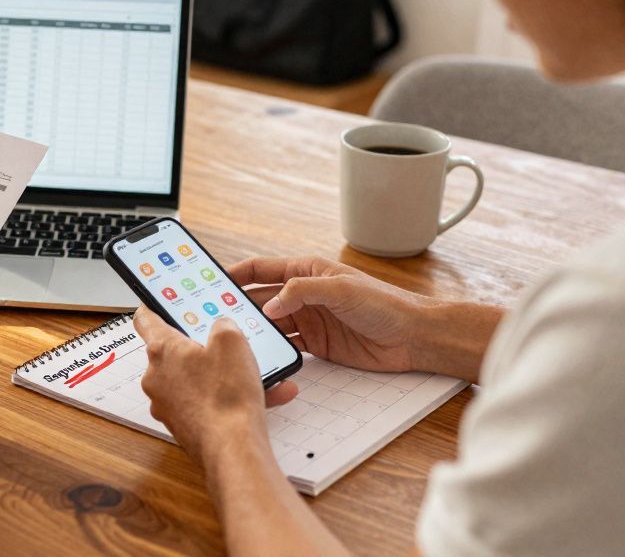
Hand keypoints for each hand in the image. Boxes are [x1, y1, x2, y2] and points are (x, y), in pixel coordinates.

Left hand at [135, 307, 297, 465]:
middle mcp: (157, 377)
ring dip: (222, 375)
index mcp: (162, 350)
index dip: (153, 307)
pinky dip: (229, 398)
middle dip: (200, 347)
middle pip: (174, 352)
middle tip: (223, 343)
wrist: (233, 448)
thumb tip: (220, 327)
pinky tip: (264, 395)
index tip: (156, 303)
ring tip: (254, 374)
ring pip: (196, 380)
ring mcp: (168, 404)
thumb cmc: (226, 396)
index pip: (146, 320)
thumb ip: (222, 326)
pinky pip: (206, 403)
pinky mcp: (183, 424)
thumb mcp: (232, 342)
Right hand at [231, 256, 439, 372]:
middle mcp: (303, 294)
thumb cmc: (385, 303)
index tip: (210, 281)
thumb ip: (301, 291)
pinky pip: (285, 346)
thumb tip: (269, 304)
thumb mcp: (340, 289)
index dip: (234, 274)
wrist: (413, 337)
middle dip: (237, 306)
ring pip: (269, 324)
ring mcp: (308, 320)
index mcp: (305, 271)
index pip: (260, 269)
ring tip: (231, 339)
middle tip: (213, 317)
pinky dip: (272, 350)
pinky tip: (259, 356)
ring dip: (253, 330)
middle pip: (259, 298)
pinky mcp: (315, 344)